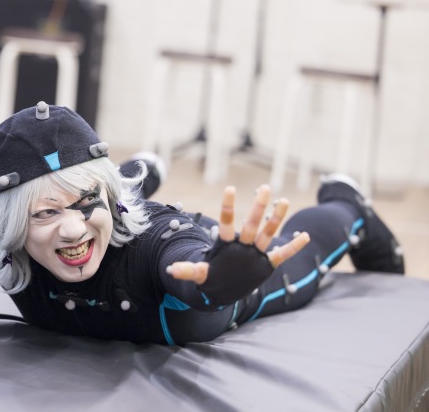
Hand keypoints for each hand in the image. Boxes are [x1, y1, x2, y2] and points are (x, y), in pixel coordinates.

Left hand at [167, 185, 309, 285]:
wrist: (222, 287)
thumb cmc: (211, 277)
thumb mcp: (200, 274)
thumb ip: (188, 270)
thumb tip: (170, 270)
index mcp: (226, 243)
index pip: (227, 222)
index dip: (228, 206)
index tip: (230, 188)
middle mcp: (242, 244)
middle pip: (251, 223)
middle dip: (258, 207)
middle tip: (265, 187)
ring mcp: (255, 252)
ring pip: (268, 232)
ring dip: (276, 218)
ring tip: (284, 200)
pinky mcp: (265, 264)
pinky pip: (281, 254)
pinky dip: (293, 247)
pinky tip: (305, 237)